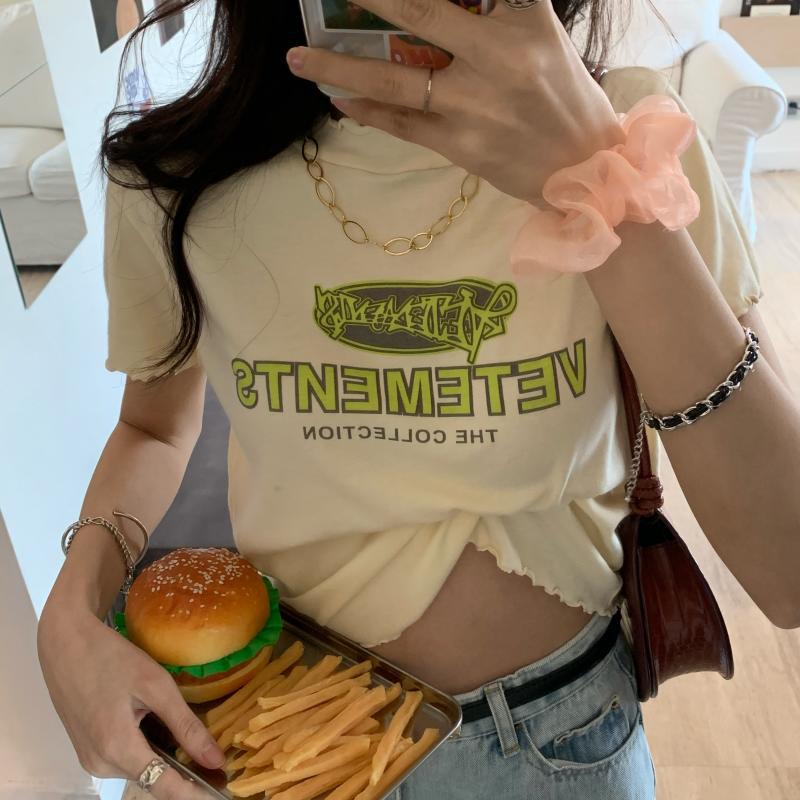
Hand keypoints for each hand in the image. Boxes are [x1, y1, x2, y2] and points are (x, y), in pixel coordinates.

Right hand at [37, 602, 224, 798]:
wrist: (65, 644)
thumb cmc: (112, 658)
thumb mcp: (156, 686)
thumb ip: (186, 726)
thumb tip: (216, 760)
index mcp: (117, 749)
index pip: (164, 788)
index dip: (195, 794)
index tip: (223, 789)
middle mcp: (100, 764)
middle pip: (152, 780)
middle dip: (184, 774)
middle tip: (215, 758)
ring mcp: (90, 760)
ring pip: (140, 770)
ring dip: (165, 760)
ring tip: (191, 739)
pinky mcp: (87, 751)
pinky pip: (125, 759)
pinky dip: (147, 750)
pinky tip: (159, 728)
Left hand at [285, 0, 625, 203]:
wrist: (584, 167)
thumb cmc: (564, 94)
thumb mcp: (542, 33)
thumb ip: (498, 7)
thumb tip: (449, 5)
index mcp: (521, 23)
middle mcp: (497, 60)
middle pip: (421, 13)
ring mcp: (474, 107)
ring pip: (396, 81)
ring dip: (340, 66)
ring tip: (297, 58)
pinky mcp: (460, 146)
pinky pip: (404, 125)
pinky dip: (368, 111)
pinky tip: (337, 99)